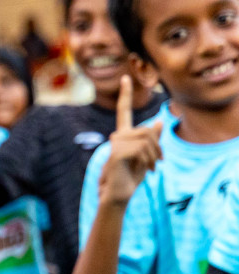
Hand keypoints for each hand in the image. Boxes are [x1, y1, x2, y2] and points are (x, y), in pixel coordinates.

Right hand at [100, 75, 161, 206]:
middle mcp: (117, 137)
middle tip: (159, 163)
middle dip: (157, 146)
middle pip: (146, 129)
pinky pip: (141, 148)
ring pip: (146, 138)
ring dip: (155, 154)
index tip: (125, 78)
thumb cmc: (130, 178)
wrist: (118, 195)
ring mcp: (115, 144)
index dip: (125, 95)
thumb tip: (158, 122)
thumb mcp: (146, 157)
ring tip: (152, 167)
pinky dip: (149, 159)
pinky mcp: (116, 153)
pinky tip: (147, 169)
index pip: (123, 112)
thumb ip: (151, 140)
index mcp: (123, 136)